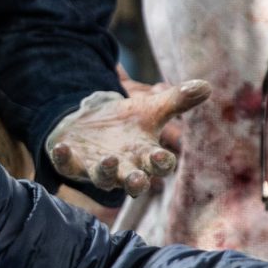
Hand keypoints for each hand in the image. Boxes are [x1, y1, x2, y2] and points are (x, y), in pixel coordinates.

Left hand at [46, 77, 211, 197]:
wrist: (90, 126)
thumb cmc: (126, 124)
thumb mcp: (151, 109)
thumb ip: (177, 99)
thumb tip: (206, 85)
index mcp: (145, 155)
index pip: (159, 164)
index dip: (161, 163)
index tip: (162, 157)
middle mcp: (123, 167)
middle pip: (132, 180)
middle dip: (135, 182)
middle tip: (138, 181)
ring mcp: (97, 167)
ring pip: (103, 177)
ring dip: (106, 172)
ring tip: (109, 160)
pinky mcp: (72, 162)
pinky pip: (67, 165)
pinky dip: (64, 158)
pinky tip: (61, 147)